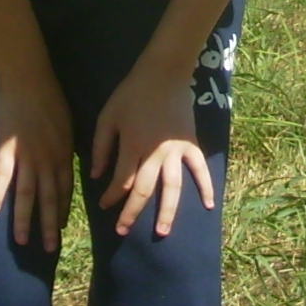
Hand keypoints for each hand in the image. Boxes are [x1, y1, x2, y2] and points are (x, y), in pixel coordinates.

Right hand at [0, 71, 72, 250]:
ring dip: (25, 219)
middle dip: (49, 225)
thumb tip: (65, 162)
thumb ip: (64, 147)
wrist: (28, 80)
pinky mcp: (6, 149)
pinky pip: (2, 175)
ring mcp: (26, 156)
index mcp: (62, 155)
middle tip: (50, 248)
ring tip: (22, 241)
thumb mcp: (67, 125)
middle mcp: (47, 161)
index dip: (62, 210)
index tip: (61, 228)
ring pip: (26, 194)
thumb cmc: (49, 98)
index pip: (65, 190)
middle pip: (49, 198)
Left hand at [91, 64, 213, 238]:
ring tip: (162, 232)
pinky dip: (206, 186)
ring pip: (172, 187)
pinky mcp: (191, 144)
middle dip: (132, 213)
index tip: (104, 206)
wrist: (164, 73)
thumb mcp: (108, 116)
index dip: (112, 197)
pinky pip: (200, 168)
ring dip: (167, 211)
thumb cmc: (131, 93)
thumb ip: (101, 147)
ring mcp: (177, 150)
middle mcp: (156, 153)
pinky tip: (208, 205)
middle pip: (145, 190)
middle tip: (123, 231)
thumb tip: (96, 177)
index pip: (122, 181)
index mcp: (133, 145)